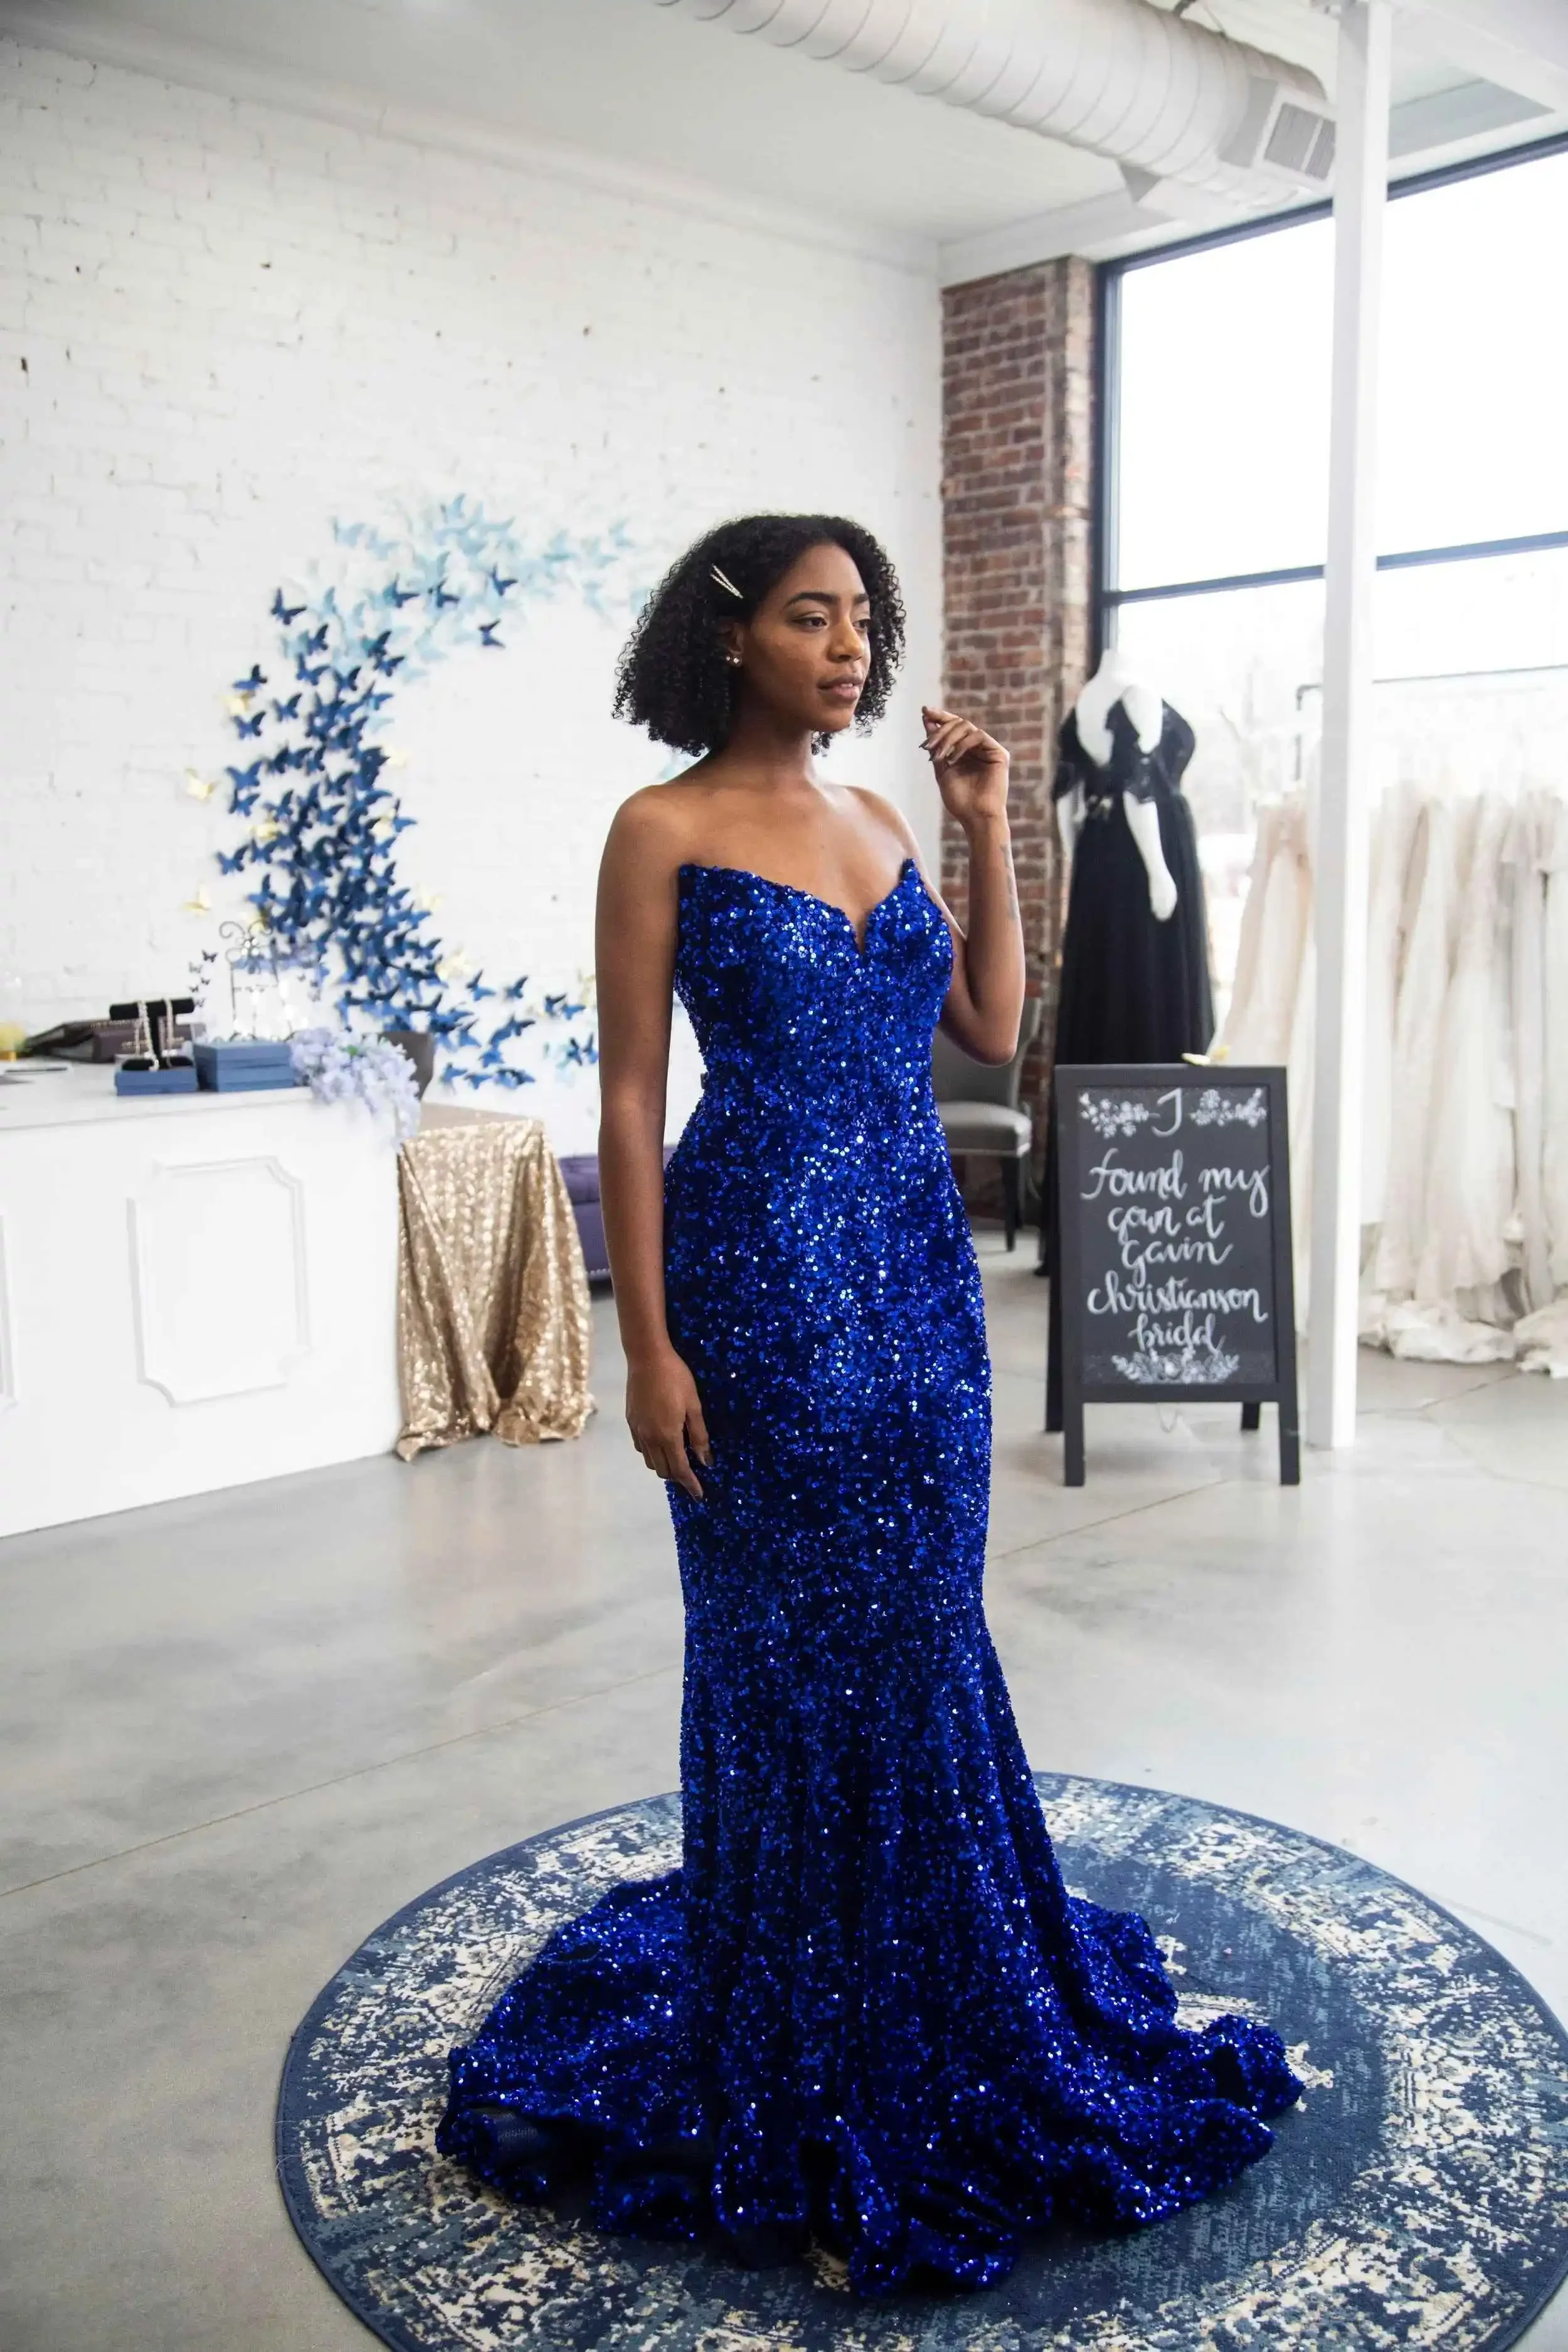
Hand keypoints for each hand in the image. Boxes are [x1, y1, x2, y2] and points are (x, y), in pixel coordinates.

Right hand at [626, 1347, 709, 1499]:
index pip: (679, 1469)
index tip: (699, 1494)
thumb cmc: (676, 1378)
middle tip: (692, 1471)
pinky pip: (641, 1447)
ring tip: (677, 1457)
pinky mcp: (631, 1422)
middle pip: (662, 1470)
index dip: (690, 1484)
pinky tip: (661, 1442)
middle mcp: (650, 1438)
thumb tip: (705, 1461)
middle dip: (677, 1476)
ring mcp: (637, 1430)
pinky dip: (652, 1453)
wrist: (647, 1358)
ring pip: (650, 1461)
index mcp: (668, 1436)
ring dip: (664, 1465)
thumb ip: (699, 1435)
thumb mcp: (694, 1405)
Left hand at [921, 706, 1008, 831]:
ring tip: (938, 756)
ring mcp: (989, 749)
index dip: (939, 717)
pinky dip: (962, 744)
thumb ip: (936, 745)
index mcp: (965, 750)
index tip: (924, 711)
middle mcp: (979, 747)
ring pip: (967, 727)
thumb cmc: (960, 799)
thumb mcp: (941, 768)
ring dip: (948, 738)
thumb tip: (926, 719)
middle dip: (940, 730)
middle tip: (927, 745)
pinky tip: (952, 759)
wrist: (975, 817)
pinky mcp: (999, 753)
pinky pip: (978, 736)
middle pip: (959, 723)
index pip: (953, 726)